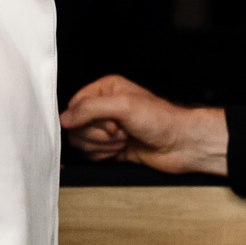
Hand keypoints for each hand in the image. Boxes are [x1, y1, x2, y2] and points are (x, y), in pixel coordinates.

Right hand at [59, 75, 227, 174]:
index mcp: (106, 89)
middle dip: (97, 135)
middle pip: (76, 126)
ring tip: (123, 140)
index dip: (86, 119)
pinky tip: (121, 150)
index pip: (75, 105)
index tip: (108, 123)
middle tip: (118, 132)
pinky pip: (90, 154)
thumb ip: (90, 109)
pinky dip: (104, 155)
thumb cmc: (162, 120)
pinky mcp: (110, 146)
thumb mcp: (124, 106)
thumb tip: (64, 118)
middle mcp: (105, 107)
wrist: (181, 144)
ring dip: (102, 146)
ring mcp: (107, 128)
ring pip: (82, 142)